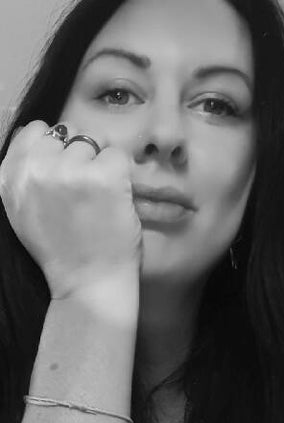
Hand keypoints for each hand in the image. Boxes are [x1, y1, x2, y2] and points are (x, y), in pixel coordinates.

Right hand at [0, 121, 141, 299]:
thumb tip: (34, 134)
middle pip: (67, 134)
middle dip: (79, 154)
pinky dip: (122, 173)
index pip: (34, 131)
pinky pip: (117, 155)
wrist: (89, 281)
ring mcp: (71, 171)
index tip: (66, 168)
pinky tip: (116, 197)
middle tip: (87, 188)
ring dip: (101, 164)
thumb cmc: (62, 251)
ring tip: (101, 196)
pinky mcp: (104, 176)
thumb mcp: (23, 210)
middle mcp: (37, 169)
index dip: (56, 147)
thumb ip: (25, 173)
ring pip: (93, 142)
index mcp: (12, 176)